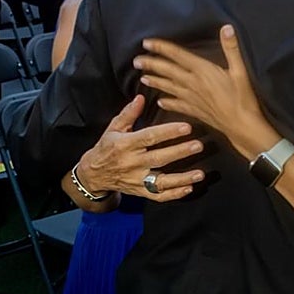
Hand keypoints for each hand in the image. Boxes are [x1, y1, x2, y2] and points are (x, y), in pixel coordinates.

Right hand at [74, 95, 204, 200]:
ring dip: (182, 178)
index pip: (149, 137)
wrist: (93, 175)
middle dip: (180, 152)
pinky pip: (158, 196)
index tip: (186, 127)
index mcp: (125, 145)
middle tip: (198, 145)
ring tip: (200, 174)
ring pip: (161, 181)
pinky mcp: (140, 192)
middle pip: (159, 158)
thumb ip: (128, 114)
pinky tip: (189, 188)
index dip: (168, 132)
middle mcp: (131, 163)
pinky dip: (174, 194)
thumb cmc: (106, 148)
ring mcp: (136, 180)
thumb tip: (141, 98)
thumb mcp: (113, 129)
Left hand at [136, 25, 280, 160]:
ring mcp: (192, 98)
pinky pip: (178, 105)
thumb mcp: (240, 70)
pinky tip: (161, 102)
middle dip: (151, 65)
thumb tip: (226, 28)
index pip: (178, 55)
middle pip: (168, 71)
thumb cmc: (242, 98)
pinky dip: (168, 103)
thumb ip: (231, 48)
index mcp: (203, 71)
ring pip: (169, 88)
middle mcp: (193, 84)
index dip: (161, 48)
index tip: (147, 43)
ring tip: (143, 78)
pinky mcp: (195, 111)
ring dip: (155, 82)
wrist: (241, 126)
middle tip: (136, 61)